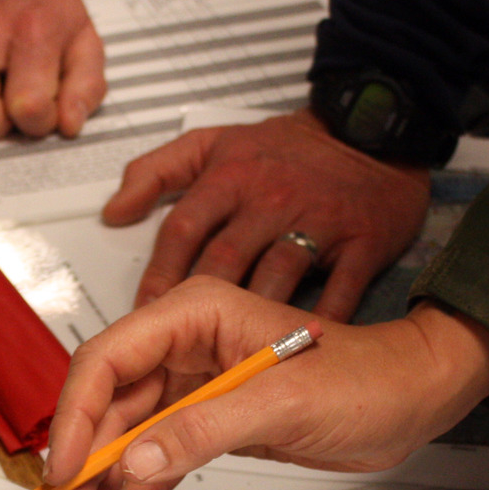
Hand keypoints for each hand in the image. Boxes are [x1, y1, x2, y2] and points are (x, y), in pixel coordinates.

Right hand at [38, 280, 488, 489]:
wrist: (414, 397)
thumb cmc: (368, 377)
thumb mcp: (284, 403)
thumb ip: (204, 428)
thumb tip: (136, 460)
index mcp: (194, 313)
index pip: (108, 360)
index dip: (76, 417)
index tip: (65, 471)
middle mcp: (183, 346)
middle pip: (108, 409)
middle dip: (83, 469)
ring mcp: (192, 388)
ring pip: (127, 444)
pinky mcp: (206, 425)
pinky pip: (157, 464)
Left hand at [103, 108, 429, 320]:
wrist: (374, 129)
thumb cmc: (292, 147)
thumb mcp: (216, 141)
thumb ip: (157, 171)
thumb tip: (114, 209)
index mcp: (231, 176)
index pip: (182, 230)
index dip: (158, 275)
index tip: (144, 312)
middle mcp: (270, 199)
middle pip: (222, 260)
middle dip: (194, 308)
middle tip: (175, 351)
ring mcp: (319, 221)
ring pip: (276, 277)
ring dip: (251, 321)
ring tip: (228, 359)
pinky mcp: (362, 242)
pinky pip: (341, 290)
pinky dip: (320, 322)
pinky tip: (299, 348)